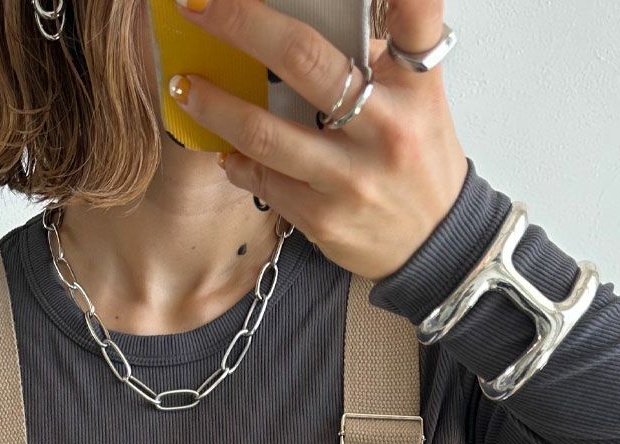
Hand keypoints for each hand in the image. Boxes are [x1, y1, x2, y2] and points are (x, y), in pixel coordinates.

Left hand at [165, 0, 468, 280]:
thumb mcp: (416, 97)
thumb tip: (305, 13)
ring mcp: (352, 175)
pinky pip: (263, 178)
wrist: (435, 245)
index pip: (416, 9)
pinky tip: (224, 147)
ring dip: (212, 102)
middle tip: (198, 5)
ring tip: (184, 85)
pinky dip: (236, 159)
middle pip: (302, 58)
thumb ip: (374, 53)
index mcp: (416, 81)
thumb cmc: (416, 157)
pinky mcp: (324, 216)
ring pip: (263, 130)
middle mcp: (388, 124)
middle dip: (239, 22)